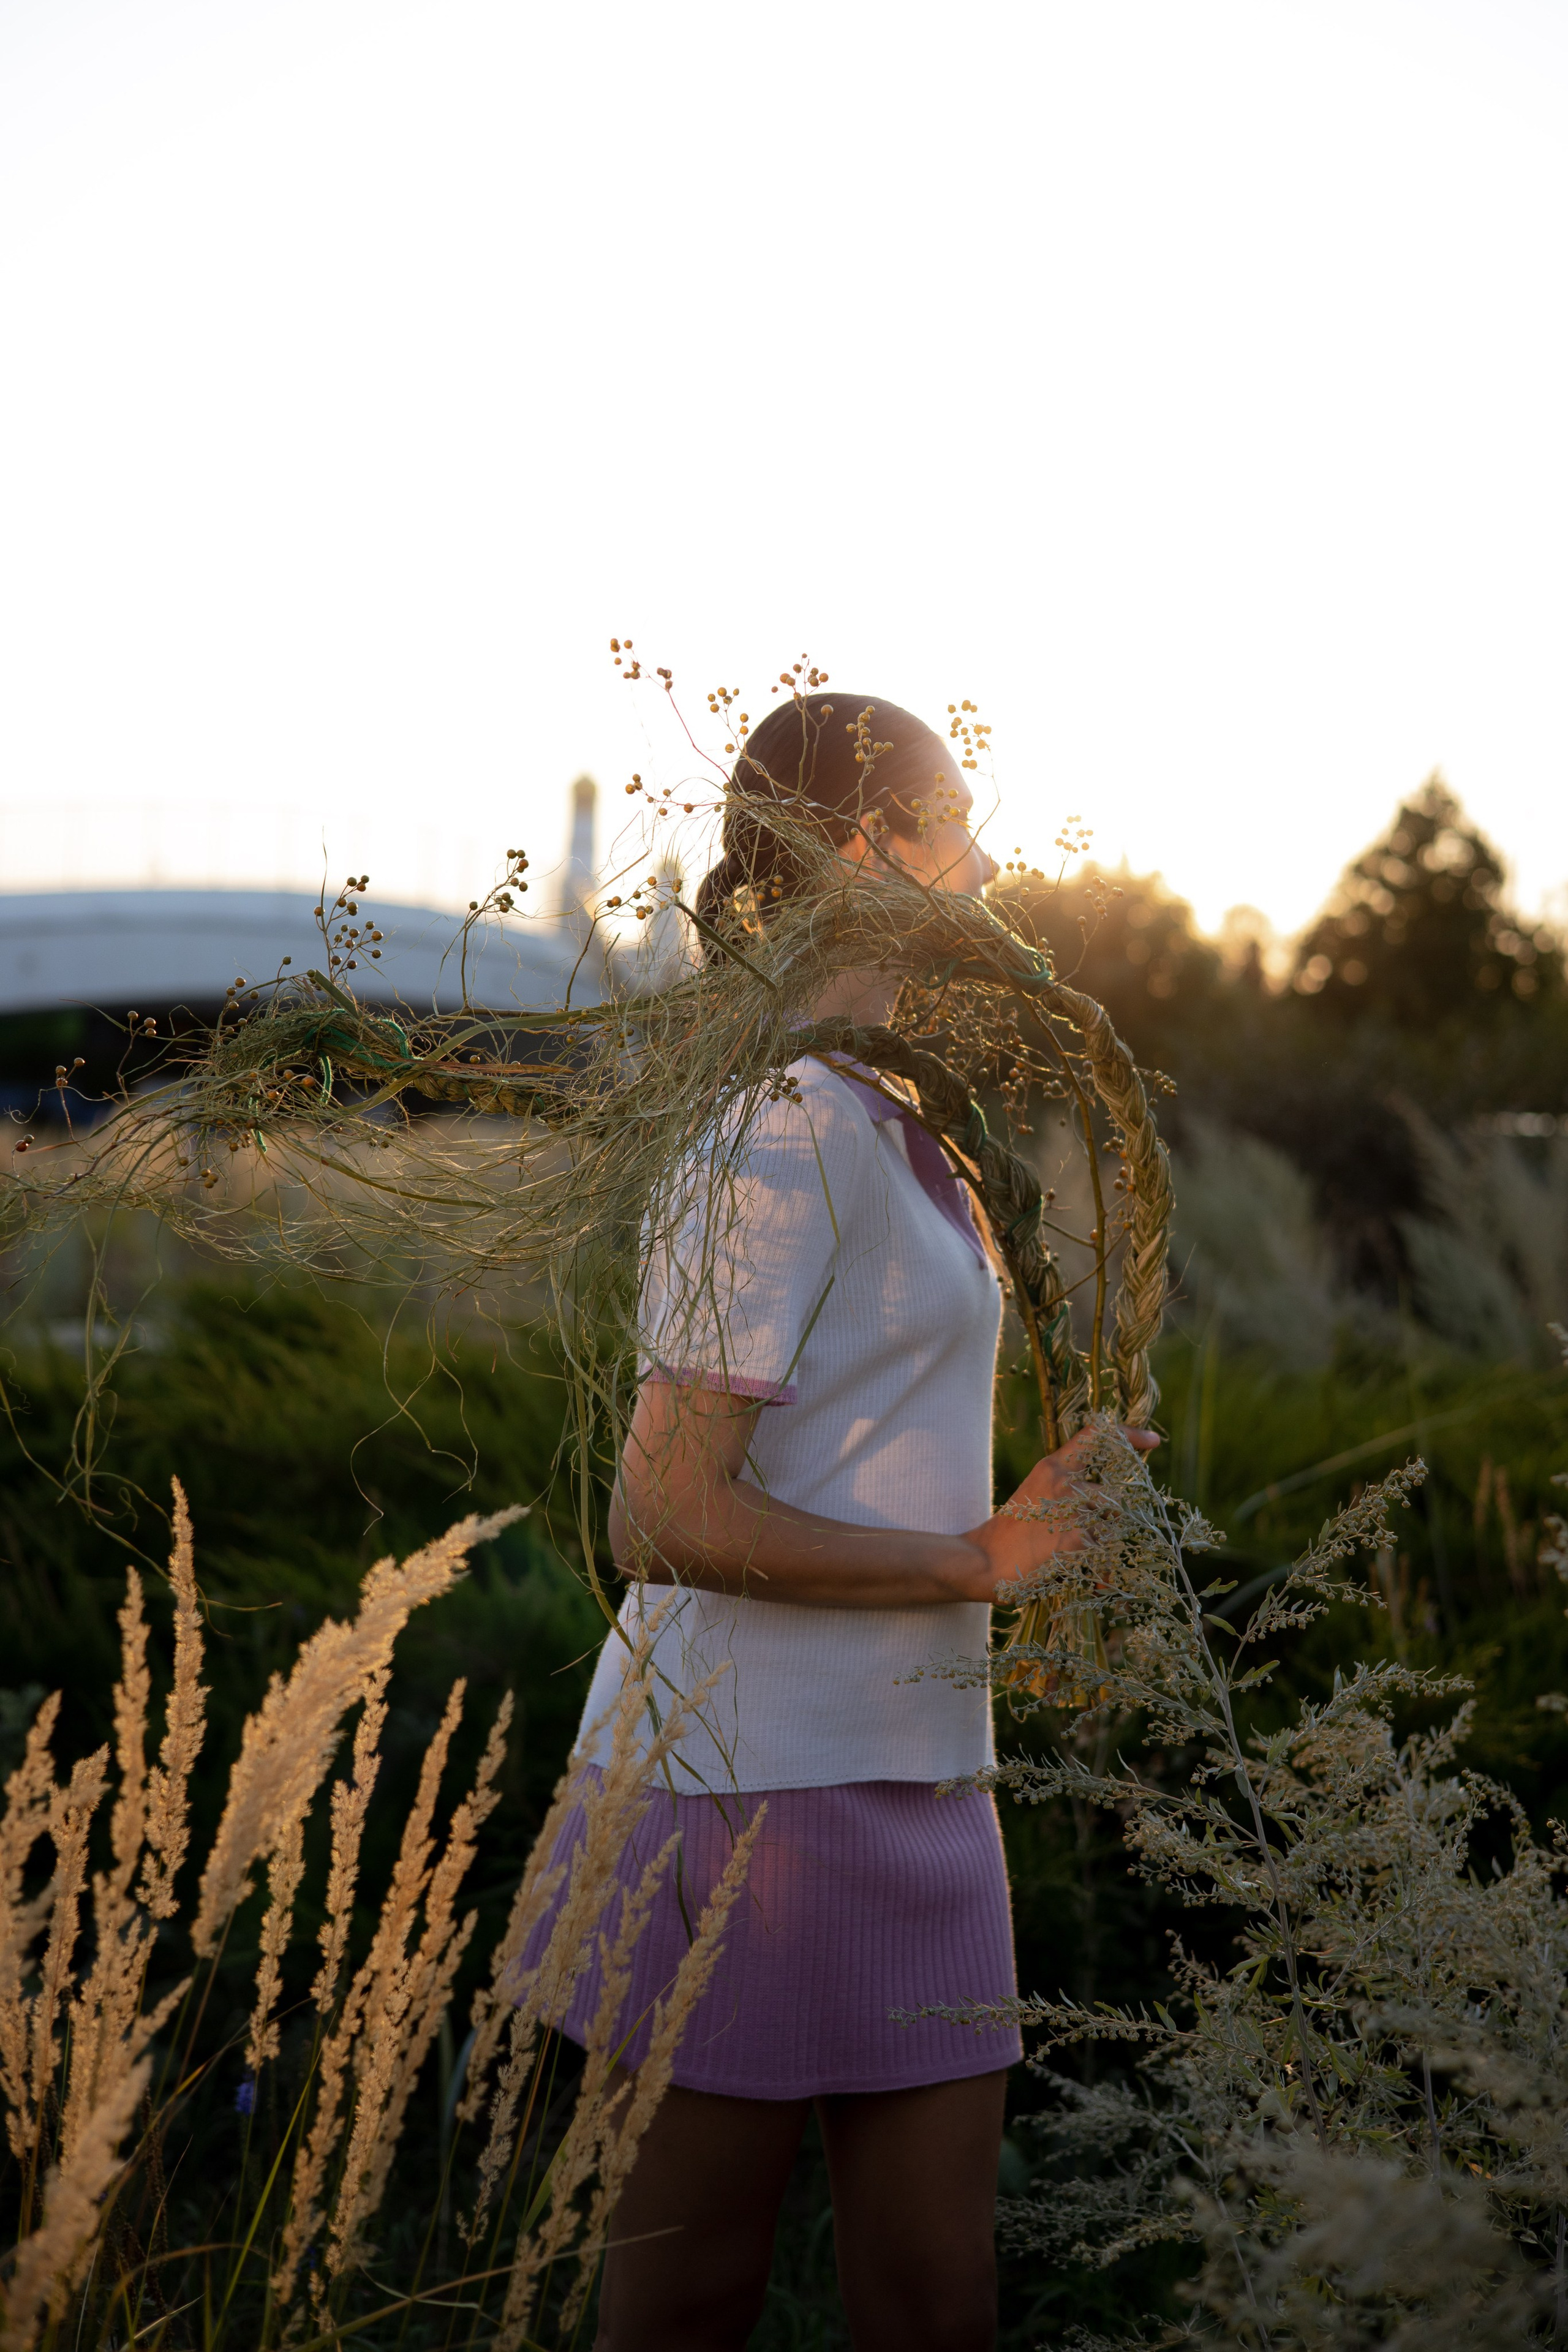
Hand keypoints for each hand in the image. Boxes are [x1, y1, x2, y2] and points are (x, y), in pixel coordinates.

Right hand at [960, 1424, 1160, 1604]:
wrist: (983, 1561)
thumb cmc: (1009, 1533)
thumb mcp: (1034, 1495)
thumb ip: (1065, 1489)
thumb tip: (1102, 1497)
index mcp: (1052, 1466)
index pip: (1095, 1436)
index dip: (1128, 1435)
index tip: (1153, 1442)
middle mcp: (1064, 1482)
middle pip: (1116, 1492)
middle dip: (1117, 1520)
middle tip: (1105, 1541)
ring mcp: (1071, 1509)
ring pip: (1113, 1525)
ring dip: (1109, 1548)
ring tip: (1097, 1568)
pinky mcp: (1076, 1538)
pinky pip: (1107, 1553)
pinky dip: (1106, 1572)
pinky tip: (1095, 1584)